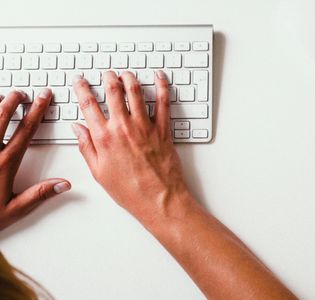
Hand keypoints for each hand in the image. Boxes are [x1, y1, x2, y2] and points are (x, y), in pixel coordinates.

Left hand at [0, 89, 70, 230]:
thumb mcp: (13, 210)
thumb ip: (39, 194)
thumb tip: (64, 184)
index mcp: (5, 163)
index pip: (26, 130)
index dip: (37, 111)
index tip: (43, 98)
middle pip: (1, 116)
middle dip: (13, 100)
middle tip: (21, 92)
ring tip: (1, 97)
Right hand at [71, 71, 190, 224]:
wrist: (159, 199)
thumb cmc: (130, 190)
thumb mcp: (99, 172)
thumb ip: (86, 147)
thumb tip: (77, 128)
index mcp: (104, 138)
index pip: (88, 104)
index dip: (81, 88)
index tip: (79, 80)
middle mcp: (123, 128)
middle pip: (113, 92)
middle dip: (108, 78)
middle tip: (106, 73)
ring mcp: (145, 126)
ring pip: (136, 92)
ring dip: (130, 78)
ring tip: (126, 74)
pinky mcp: (164, 129)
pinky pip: (163, 102)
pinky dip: (162, 86)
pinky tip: (159, 76)